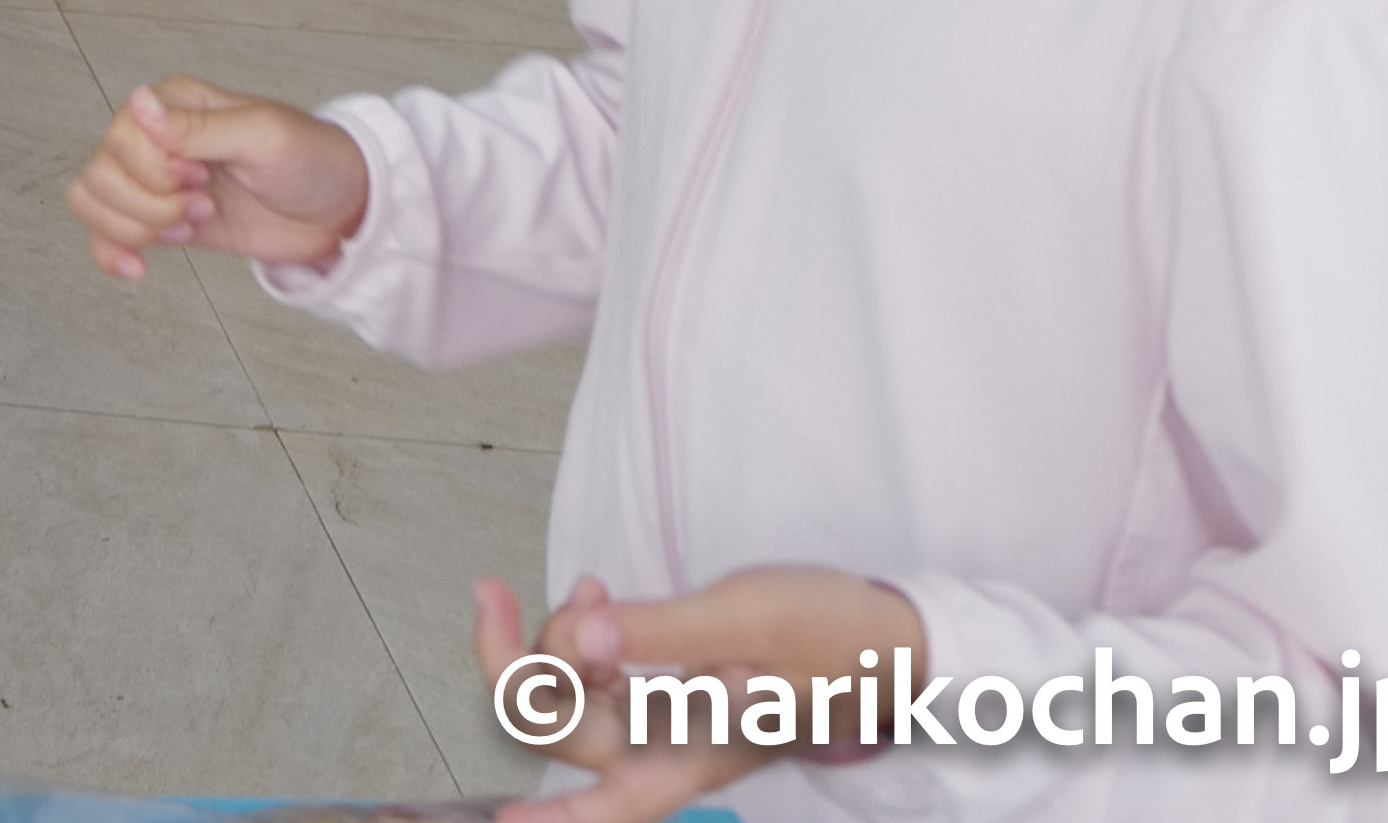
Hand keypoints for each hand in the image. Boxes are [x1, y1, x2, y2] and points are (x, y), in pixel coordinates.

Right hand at [68, 76, 366, 280]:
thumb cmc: (312, 159)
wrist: (340, 211)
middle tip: (202, 207)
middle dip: (149, 205)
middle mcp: (153, 138)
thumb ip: (199, 128)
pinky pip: (105, 232)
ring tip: (189, 228)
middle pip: (100, 172)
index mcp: (172, 103)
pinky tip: (137, 268)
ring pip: (92, 200)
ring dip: (136, 226)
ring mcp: (153, 181)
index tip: (203, 179)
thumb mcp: (263, 137)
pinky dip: (109, 252)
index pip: (122, 138)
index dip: (155, 171)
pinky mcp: (161, 220)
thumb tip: (139, 103)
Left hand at [472, 566, 922, 821]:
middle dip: (514, 663)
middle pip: (560, 729)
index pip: (613, 803)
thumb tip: (583, 636)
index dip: (559, 820)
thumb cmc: (836, 637)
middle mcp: (671, 747)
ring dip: (550, 638)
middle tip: (496, 591)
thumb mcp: (751, 620)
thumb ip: (665, 632)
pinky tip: (598, 591)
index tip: (502, 822)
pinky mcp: (666, 689)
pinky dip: (582, 630)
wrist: (891, 638)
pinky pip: (595, 671)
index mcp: (697, 752)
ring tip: (594, 587)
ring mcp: (665, 719)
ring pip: (568, 695)